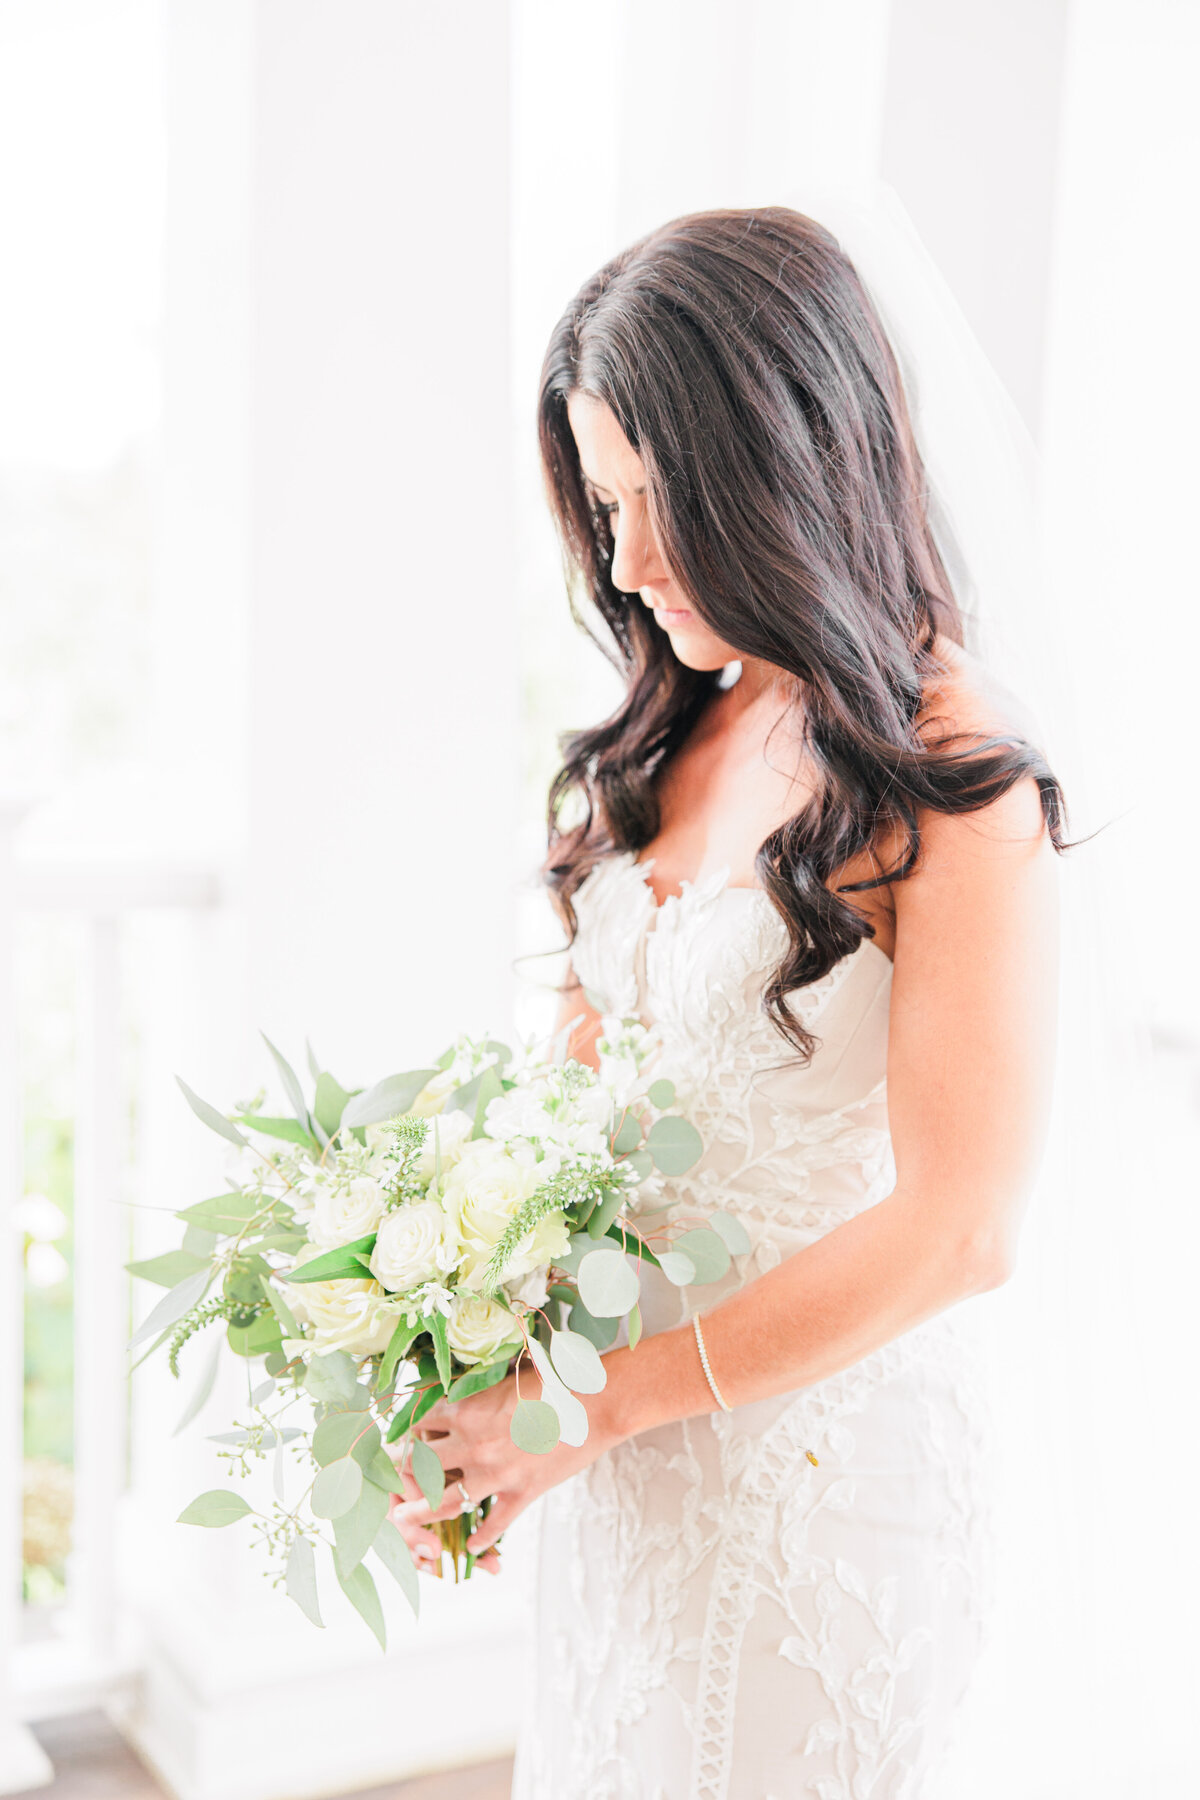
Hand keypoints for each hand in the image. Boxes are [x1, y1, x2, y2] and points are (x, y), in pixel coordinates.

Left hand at [387, 1371, 621, 1572]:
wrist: (596, 1403)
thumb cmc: (553, 1382)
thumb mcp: (506, 1378)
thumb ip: (478, 1392)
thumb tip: (458, 1394)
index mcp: (466, 1412)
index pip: (420, 1427)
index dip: (408, 1433)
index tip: (403, 1440)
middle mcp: (473, 1446)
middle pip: (422, 1466)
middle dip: (405, 1473)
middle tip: (393, 1480)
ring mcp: (496, 1475)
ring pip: (446, 1502)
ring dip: (421, 1512)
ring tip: (402, 1521)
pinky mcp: (521, 1494)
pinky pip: (493, 1525)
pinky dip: (480, 1538)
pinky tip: (471, 1545)